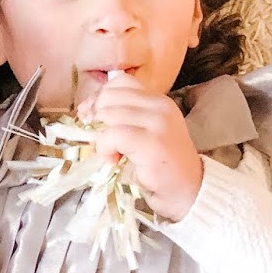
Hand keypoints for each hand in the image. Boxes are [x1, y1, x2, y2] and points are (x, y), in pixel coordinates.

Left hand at [88, 72, 202, 220]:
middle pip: (110, 96)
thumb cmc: (159, 164)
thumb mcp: (141, 131)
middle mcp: (160, 106)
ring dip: (101, 137)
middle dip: (96, 118)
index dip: (100, 98)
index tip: (95, 119)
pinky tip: (114, 160)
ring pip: (108, 114)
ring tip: (113, 153)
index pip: (119, 83)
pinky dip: (105, 149)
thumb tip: (85, 110)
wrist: (186, 189)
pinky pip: (113, 135)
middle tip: (103, 140)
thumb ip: (119, 116)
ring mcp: (158, 123)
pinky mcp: (152, 142)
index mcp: (157, 100)